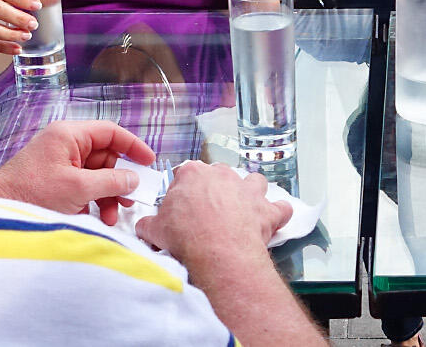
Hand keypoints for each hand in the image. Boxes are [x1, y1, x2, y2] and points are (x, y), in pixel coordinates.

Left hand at [0, 120, 155, 223]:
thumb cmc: (32, 193)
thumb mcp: (78, 188)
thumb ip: (111, 182)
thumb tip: (133, 180)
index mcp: (69, 135)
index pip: (111, 132)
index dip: (133, 146)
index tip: (149, 162)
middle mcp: (66, 145)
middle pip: (106, 156)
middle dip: (120, 179)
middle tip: (132, 198)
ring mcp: (60, 164)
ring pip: (96, 175)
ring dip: (108, 195)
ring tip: (112, 216)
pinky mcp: (56, 182)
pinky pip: (84, 187)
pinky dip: (94, 201)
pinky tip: (97, 218)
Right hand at [135, 162, 290, 262]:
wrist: (216, 252)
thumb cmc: (185, 236)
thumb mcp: (155, 229)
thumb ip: (148, 224)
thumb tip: (144, 227)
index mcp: (193, 174)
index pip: (186, 175)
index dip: (184, 192)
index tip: (182, 208)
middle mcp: (223, 176)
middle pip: (220, 176)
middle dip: (216, 190)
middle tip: (208, 212)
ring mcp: (248, 191)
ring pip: (255, 181)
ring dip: (252, 192)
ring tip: (245, 208)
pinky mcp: (267, 210)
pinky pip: (281, 208)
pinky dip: (278, 214)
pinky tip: (273, 221)